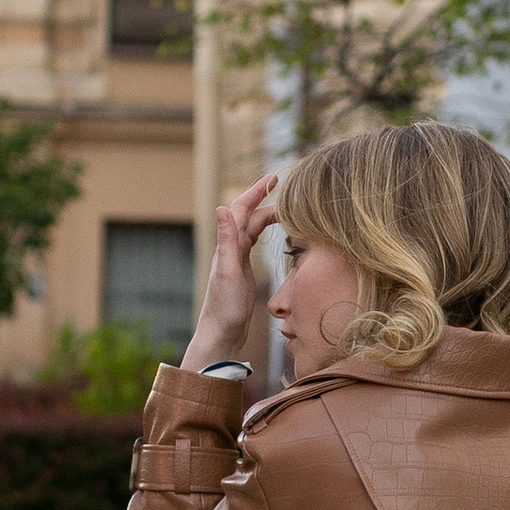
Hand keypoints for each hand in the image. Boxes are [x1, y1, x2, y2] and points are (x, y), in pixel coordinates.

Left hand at [182, 173, 278, 372]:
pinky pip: (254, 243)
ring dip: (268, 215)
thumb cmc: (225, 307)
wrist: (221, 333)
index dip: (257, 191)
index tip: (274, 177)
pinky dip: (265, 232)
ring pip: (253, 228)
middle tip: (289, 191)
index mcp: (229, 245)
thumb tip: (222, 206)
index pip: (243, 209)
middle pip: (250, 216)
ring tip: (288, 209)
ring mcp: (236, 258)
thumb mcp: (228, 272)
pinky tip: (274, 233)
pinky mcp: (242, 270)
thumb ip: (227, 240)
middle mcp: (231, 248)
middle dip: (266, 200)